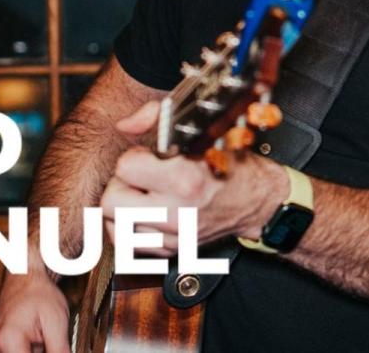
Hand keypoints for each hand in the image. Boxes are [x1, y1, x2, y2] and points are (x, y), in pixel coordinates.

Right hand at [0, 270, 69, 352]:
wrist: (25, 276)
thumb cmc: (39, 293)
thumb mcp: (56, 323)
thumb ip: (59, 352)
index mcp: (9, 341)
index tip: (55, 350)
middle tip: (48, 342)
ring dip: (34, 352)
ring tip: (43, 341)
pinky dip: (27, 352)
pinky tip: (38, 345)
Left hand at [99, 101, 287, 252]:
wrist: (256, 200)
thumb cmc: (228, 163)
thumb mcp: (197, 131)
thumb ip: (155, 117)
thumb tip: (124, 125)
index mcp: (184, 179)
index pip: (125, 168)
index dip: (133, 158)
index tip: (149, 158)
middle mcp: (177, 212)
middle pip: (111, 203)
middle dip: (120, 186)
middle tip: (138, 179)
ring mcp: (175, 236)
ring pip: (116, 227)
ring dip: (122, 209)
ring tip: (141, 196)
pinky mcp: (174, 251)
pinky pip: (131, 246)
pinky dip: (132, 230)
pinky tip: (145, 214)